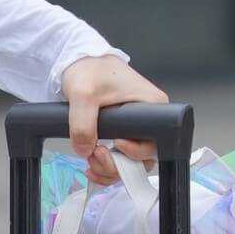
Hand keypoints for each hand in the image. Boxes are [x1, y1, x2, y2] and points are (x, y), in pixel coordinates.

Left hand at [58, 54, 170, 185]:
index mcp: (152, 106)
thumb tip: (85, 149)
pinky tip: (91, 164)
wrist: (79, 64)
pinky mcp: (122, 134)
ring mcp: (135, 130)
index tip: (115, 143)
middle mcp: (149, 120)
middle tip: (95, 156)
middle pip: (143, 159)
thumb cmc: (90, 70)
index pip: (155, 142)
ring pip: (131, 164)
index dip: (134, 152)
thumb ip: (83, 122)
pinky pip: (120, 160)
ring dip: (109, 169)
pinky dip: (105, 168)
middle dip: (118, 165)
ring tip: (89, 160)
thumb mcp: (84, 93)